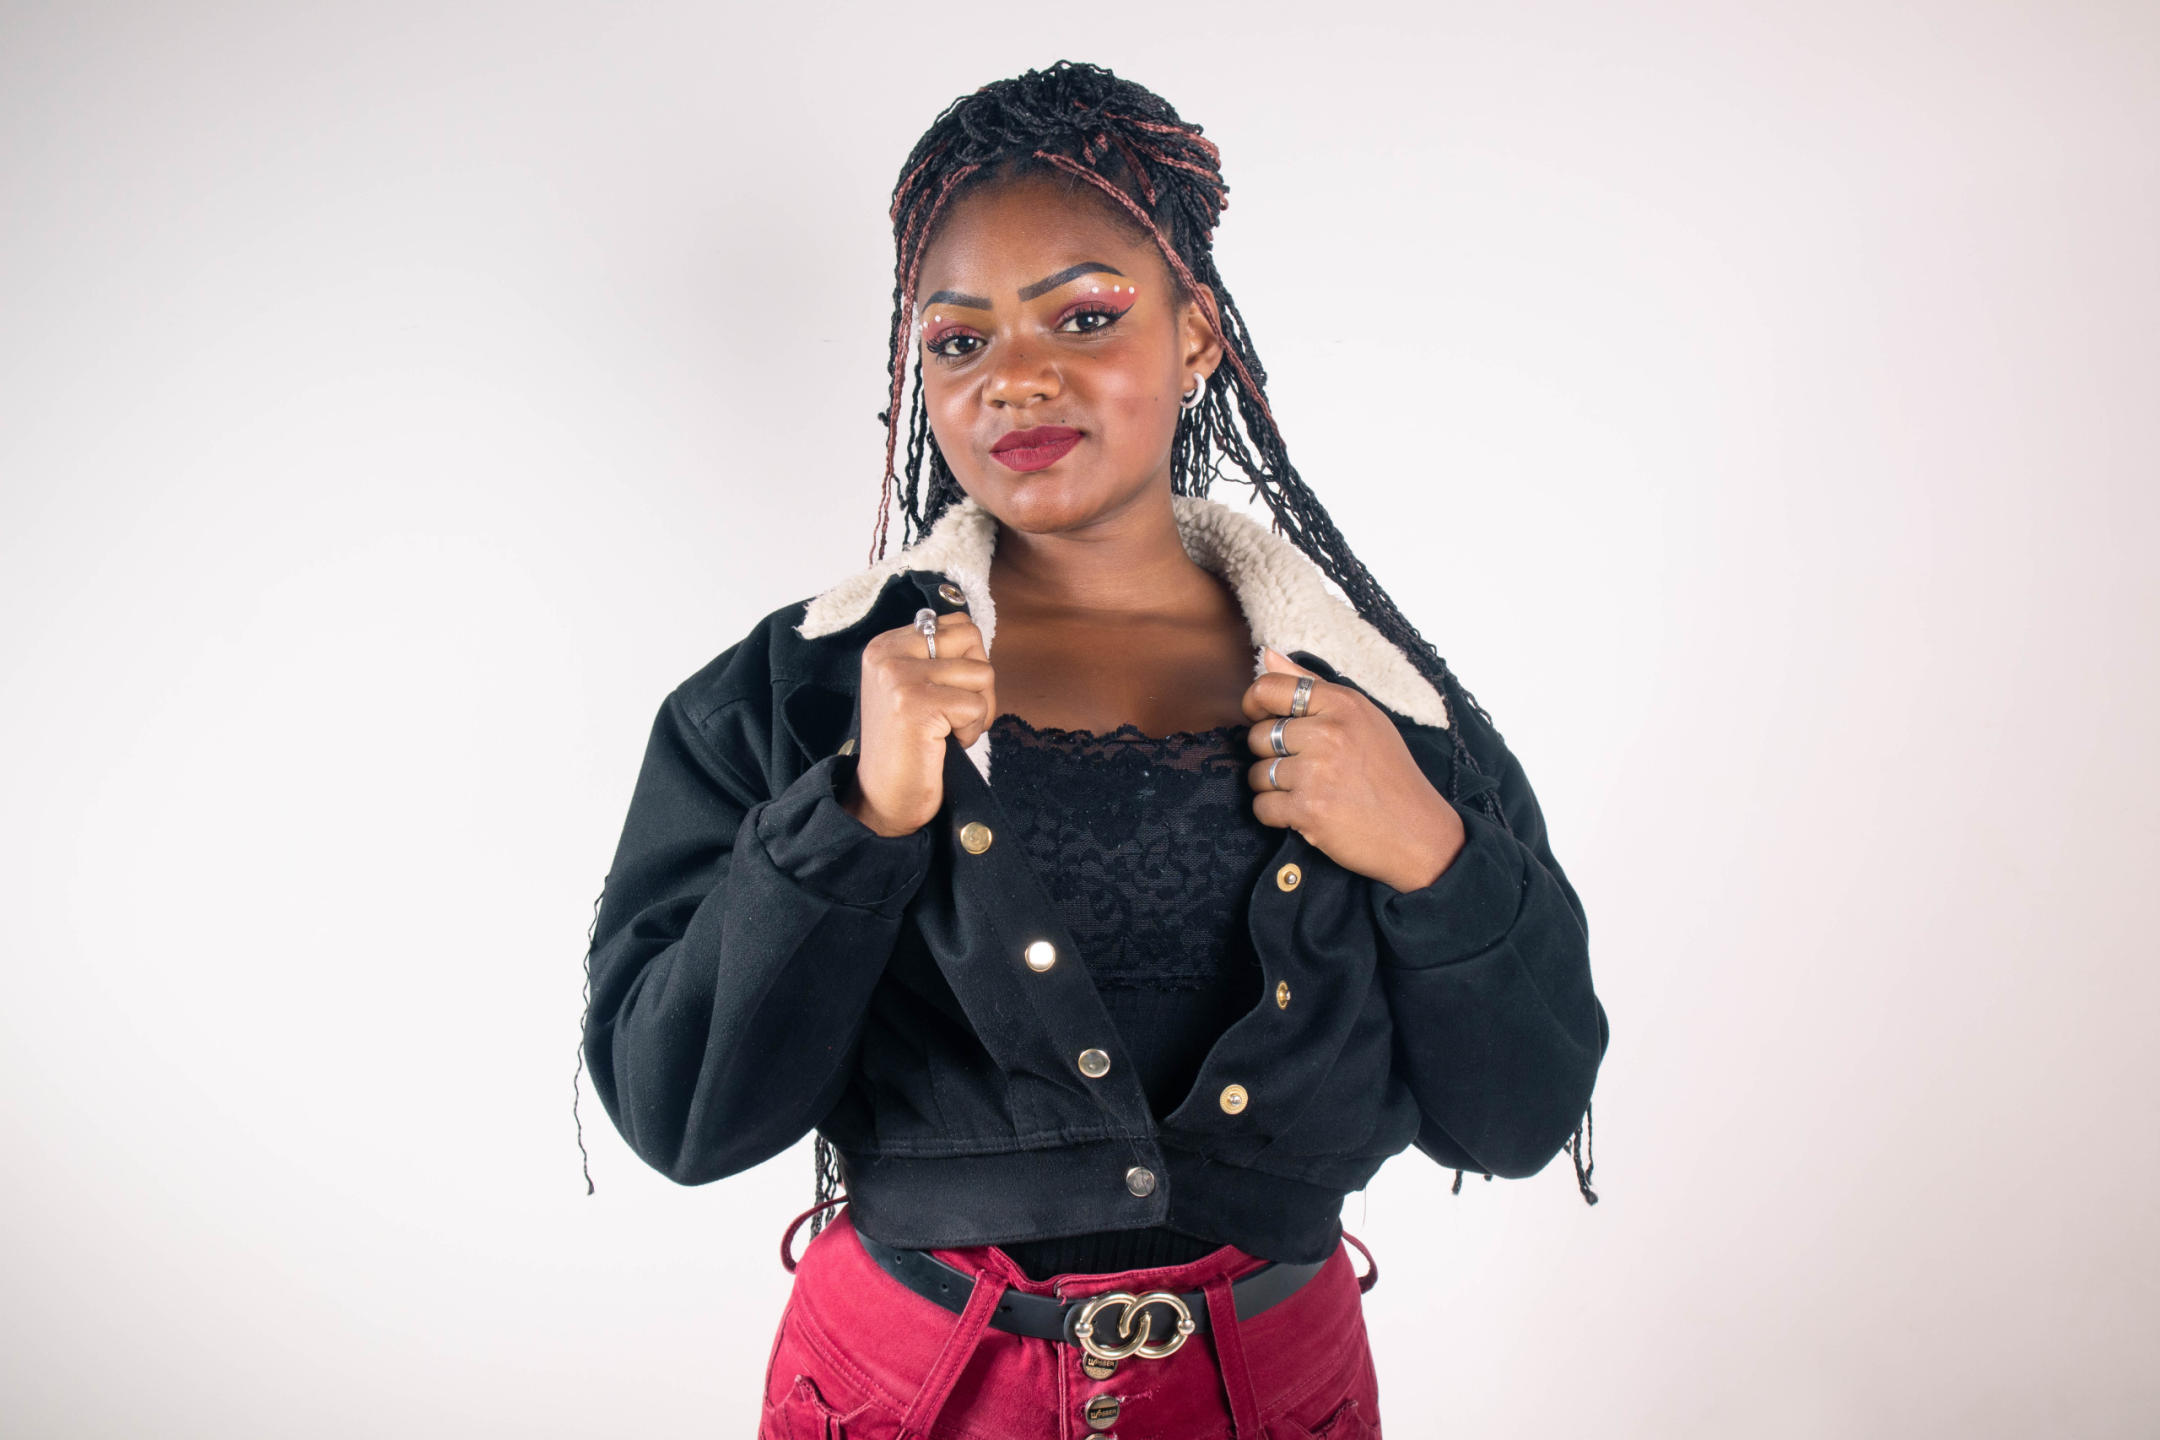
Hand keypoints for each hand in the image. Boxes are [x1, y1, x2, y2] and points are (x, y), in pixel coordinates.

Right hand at [841, 609, 997, 836]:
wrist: (883, 797)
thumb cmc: (909, 745)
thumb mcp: (914, 687)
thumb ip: (936, 657)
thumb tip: (975, 636)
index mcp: (887, 644)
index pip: (957, 624)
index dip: (970, 660)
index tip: (950, 693)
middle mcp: (887, 653)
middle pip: (971, 637)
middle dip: (979, 680)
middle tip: (956, 713)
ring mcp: (899, 677)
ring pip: (982, 672)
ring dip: (977, 709)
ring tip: (948, 730)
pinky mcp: (915, 704)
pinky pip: (976, 706)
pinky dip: (970, 731)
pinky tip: (943, 744)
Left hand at [1241, 646, 1465, 891]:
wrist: (1417, 833)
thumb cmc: (1389, 775)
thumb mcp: (1364, 719)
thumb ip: (1312, 687)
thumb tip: (1267, 654)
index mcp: (1343, 704)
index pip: (1269, 688)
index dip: (1255, 705)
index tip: (1263, 720)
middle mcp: (1329, 733)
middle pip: (1259, 736)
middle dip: (1270, 756)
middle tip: (1302, 769)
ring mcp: (1317, 772)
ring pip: (1257, 774)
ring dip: (1273, 788)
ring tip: (1307, 792)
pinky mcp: (1309, 809)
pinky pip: (1262, 807)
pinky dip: (1275, 815)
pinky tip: (1304, 814)